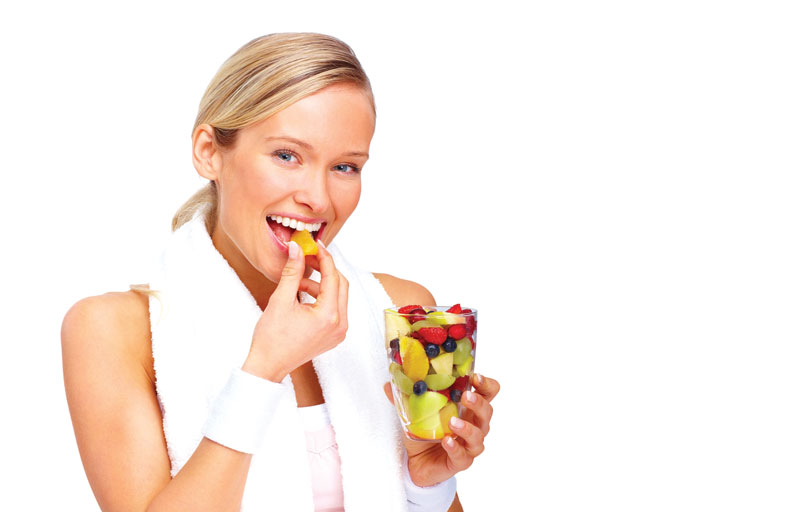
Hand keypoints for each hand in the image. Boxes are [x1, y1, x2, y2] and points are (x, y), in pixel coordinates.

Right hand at [243, 241, 348, 381]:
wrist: (268, 366)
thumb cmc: (271, 338)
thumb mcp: (281, 300)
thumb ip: (292, 272)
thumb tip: (296, 249)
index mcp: (329, 316)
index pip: (333, 277)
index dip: (324, 258)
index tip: (314, 245)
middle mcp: (340, 324)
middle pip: (341, 285)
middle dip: (325, 269)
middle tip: (308, 257)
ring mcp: (339, 332)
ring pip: (337, 296)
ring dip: (320, 284)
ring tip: (296, 282)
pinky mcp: (333, 335)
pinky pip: (334, 309)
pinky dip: (321, 298)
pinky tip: (301, 295)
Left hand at [383, 372, 499, 486]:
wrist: (416, 463)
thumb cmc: (423, 433)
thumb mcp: (414, 411)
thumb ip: (405, 397)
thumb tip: (388, 382)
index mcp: (467, 408)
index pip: (488, 392)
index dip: (486, 384)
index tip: (475, 376)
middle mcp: (474, 425)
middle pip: (487, 411)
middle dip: (478, 402)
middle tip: (465, 396)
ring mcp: (468, 444)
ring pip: (478, 436)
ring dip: (467, 427)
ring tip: (452, 422)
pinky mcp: (460, 461)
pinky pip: (462, 456)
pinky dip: (455, 448)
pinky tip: (447, 441)